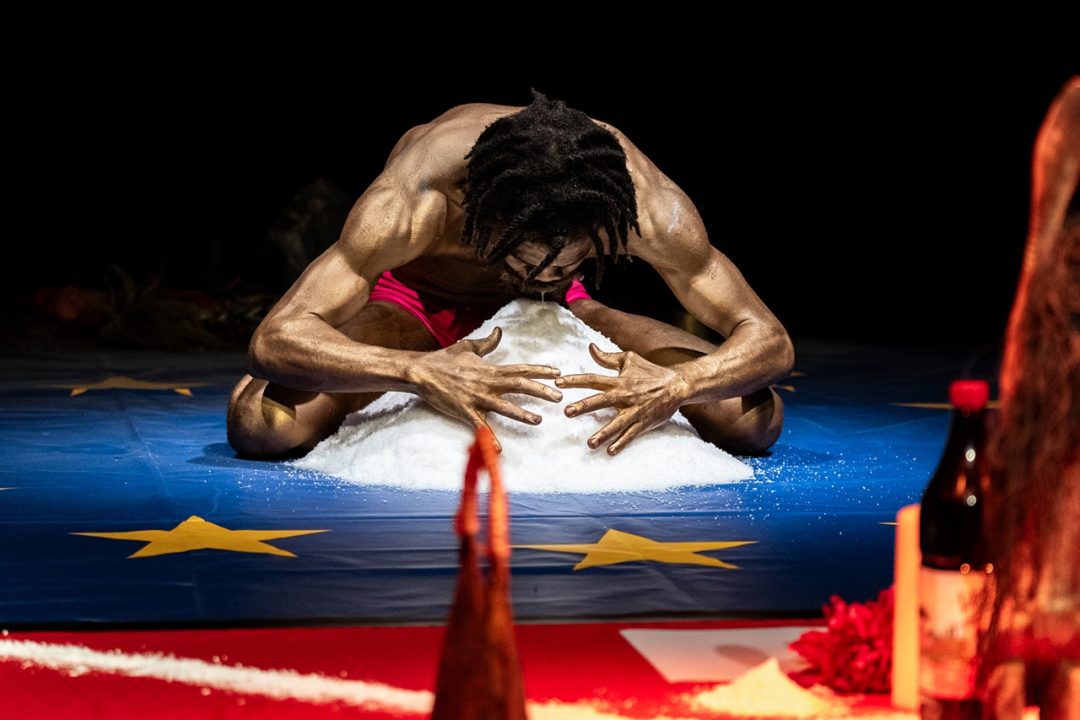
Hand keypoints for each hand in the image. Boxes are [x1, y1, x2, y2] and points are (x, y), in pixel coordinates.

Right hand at [410, 327, 562, 449]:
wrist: (422, 372)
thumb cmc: (444, 359)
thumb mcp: (467, 347)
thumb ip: (487, 343)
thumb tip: (499, 332)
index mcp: (490, 369)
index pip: (521, 369)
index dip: (540, 370)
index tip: (557, 373)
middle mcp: (487, 383)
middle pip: (519, 386)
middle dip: (541, 391)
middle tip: (558, 397)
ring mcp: (477, 398)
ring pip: (505, 407)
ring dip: (522, 414)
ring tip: (538, 420)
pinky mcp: (465, 411)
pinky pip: (480, 427)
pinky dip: (489, 439)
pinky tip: (499, 450)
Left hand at [556, 344, 692, 454]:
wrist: (677, 385)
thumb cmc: (650, 372)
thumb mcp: (629, 360)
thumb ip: (608, 357)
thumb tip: (590, 348)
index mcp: (619, 380)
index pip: (593, 378)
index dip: (575, 380)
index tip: (558, 383)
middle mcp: (625, 396)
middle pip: (601, 401)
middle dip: (584, 406)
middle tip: (567, 412)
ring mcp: (635, 411)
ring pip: (617, 423)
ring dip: (603, 434)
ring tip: (590, 444)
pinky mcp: (644, 422)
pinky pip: (631, 434)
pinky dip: (622, 443)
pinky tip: (610, 452)